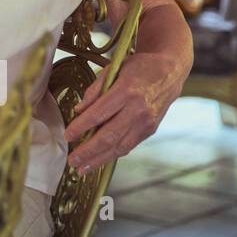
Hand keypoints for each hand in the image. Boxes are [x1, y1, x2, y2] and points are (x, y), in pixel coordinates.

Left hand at [62, 51, 186, 175]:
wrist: (169, 71)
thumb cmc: (138, 68)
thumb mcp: (113, 69)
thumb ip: (95, 90)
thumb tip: (78, 110)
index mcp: (126, 91)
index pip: (98, 114)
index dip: (81, 127)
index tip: (67, 136)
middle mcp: (138, 110)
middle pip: (109, 136)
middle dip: (88, 151)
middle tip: (72, 161)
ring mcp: (146, 122)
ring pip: (120, 146)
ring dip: (99, 159)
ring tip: (83, 168)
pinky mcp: (150, 130)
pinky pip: (129, 145)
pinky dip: (113, 155)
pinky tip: (100, 160)